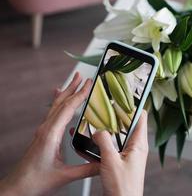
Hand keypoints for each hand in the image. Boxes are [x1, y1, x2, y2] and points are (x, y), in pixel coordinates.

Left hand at [0, 72, 97, 195]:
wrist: (16, 187)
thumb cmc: (34, 181)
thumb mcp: (65, 176)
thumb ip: (86, 169)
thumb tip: (104, 163)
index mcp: (51, 134)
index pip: (68, 108)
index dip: (80, 95)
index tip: (89, 83)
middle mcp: (46, 129)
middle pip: (61, 102)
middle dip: (72, 88)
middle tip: (82, 76)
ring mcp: (43, 131)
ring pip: (55, 106)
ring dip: (66, 93)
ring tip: (73, 82)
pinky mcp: (43, 135)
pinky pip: (51, 113)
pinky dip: (58, 102)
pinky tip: (58, 99)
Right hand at [93, 111, 148, 195]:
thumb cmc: (123, 188)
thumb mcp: (111, 161)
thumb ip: (104, 142)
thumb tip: (98, 130)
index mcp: (138, 144)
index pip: (140, 117)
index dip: (132, 105)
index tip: (122, 97)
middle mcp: (135, 147)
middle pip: (127, 124)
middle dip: (116, 116)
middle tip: (105, 108)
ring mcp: (127, 154)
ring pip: (118, 136)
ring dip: (107, 130)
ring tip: (96, 122)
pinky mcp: (120, 161)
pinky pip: (112, 147)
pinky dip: (103, 143)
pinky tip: (91, 143)